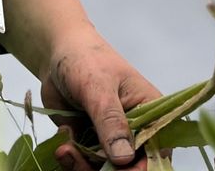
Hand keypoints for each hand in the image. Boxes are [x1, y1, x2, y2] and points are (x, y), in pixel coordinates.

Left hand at [41, 31, 160, 169]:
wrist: (57, 55)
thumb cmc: (86, 59)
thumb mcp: (99, 88)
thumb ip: (111, 122)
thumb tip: (124, 158)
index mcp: (150, 111)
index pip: (158, 151)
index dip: (142, 168)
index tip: (117, 170)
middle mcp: (134, 130)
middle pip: (130, 168)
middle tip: (79, 160)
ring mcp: (111, 139)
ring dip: (82, 168)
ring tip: (65, 150)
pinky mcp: (91, 144)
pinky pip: (84, 167)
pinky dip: (72, 163)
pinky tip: (62, 146)